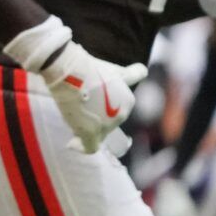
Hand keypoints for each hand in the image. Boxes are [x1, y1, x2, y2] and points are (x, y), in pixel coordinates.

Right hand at [6, 16, 144, 154]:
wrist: (71, 71)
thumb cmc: (89, 67)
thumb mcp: (115, 70)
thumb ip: (132, 74)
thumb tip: (144, 69)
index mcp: (129, 101)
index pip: (118, 112)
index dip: (104, 109)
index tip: (92, 104)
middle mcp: (122, 115)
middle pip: (107, 124)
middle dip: (94, 119)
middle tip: (78, 108)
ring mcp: (107, 125)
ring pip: (97, 134)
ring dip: (85, 128)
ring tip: (72, 117)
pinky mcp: (91, 133)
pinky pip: (89, 147)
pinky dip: (80, 147)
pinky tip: (71, 144)